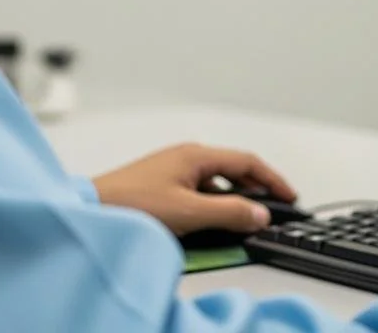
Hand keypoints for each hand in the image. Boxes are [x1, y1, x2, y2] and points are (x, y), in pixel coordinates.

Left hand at [91, 143, 297, 235]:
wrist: (89, 211)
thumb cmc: (130, 204)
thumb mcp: (189, 212)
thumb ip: (229, 212)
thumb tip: (259, 213)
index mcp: (196, 155)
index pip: (247, 161)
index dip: (273, 180)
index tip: (289, 196)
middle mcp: (185, 157)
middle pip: (233, 169)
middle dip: (256, 188)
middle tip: (273, 208)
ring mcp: (171, 170)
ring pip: (215, 181)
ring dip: (234, 198)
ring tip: (245, 218)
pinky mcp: (160, 186)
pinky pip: (198, 190)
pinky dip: (214, 203)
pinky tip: (212, 221)